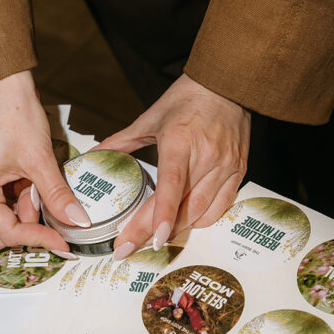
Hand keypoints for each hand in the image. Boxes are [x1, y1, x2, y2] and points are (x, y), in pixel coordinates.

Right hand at [0, 71, 89, 252]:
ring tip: (47, 186)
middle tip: (57, 219)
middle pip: (4, 233)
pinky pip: (15, 201)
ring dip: (33, 210)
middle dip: (31, 228)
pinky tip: (44, 183)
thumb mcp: (40, 160)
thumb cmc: (12, 116)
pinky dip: (32, 198)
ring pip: (11, 217)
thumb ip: (57, 195)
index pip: (9, 233)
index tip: (64, 243)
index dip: (39, 240)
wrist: (7, 87)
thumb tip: (75, 221)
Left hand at [98, 74, 249, 257]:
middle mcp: (206, 157)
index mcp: (180, 141)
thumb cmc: (189, 98)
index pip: (171, 186)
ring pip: (202, 212)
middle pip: (182, 207)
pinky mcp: (238, 171)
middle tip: (128, 248)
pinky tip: (183, 224)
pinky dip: (200, 221)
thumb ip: (122, 141)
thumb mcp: (151, 117)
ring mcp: (225, 166)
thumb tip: (95, 155)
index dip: (160, 215)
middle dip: (154, 232)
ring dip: (176, 231)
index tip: (149, 240)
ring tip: (151, 240)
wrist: (227, 84)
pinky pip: (220, 207)